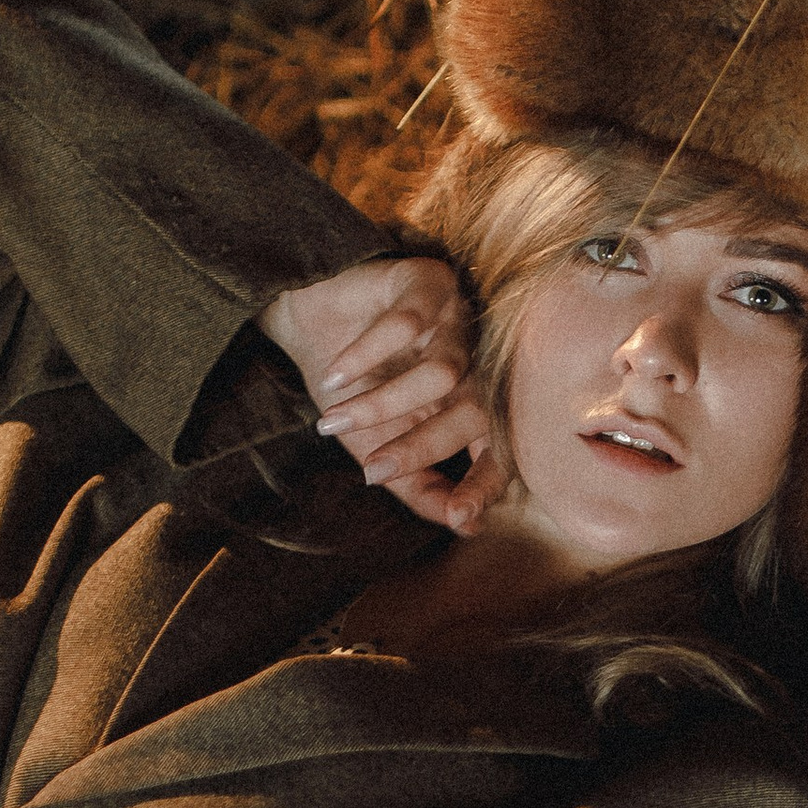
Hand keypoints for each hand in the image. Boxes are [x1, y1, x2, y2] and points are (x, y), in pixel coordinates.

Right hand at [259, 253, 494, 534]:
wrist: (308, 320)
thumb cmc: (352, 386)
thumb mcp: (379, 445)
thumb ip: (419, 486)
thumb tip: (464, 526)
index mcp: (473, 402)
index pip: (499, 448)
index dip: (484, 484)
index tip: (458, 517)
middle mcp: (476, 361)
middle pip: (474, 412)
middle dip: (422, 447)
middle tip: (375, 469)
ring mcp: (457, 319)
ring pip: (441, 372)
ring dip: (381, 404)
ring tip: (332, 422)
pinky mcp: (428, 281)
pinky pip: (408, 325)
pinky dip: (367, 355)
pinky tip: (336, 374)